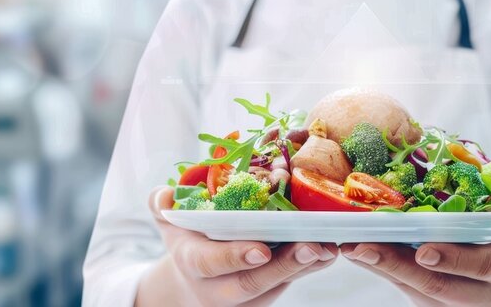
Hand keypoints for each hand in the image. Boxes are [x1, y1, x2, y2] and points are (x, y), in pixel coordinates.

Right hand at [136, 186, 338, 306]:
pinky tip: (330, 249)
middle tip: (310, 246)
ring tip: (327, 246)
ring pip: (278, 284)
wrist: (196, 278)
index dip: (234, 257)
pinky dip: (312, 267)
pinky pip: (292, 282)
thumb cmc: (186, 238)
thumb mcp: (168, 219)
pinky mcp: (268, 295)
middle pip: (252, 283)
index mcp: (193, 262)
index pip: (211, 264)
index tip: (259, 250)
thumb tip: (164, 195)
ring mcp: (245, 296)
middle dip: (282, 266)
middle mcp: (218, 286)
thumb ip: (160, 203)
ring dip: (305, 267)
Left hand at [341, 189, 490, 306]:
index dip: (454, 260)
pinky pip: (400, 286)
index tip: (425, 249)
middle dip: (397, 267)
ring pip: (410, 289)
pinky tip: (352, 249)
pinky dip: (377, 268)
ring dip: (378, 268)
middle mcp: (476, 294)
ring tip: (347, 245)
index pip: (481, 267)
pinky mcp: (429, 304)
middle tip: (361, 246)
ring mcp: (450, 304)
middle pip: (434, 286)